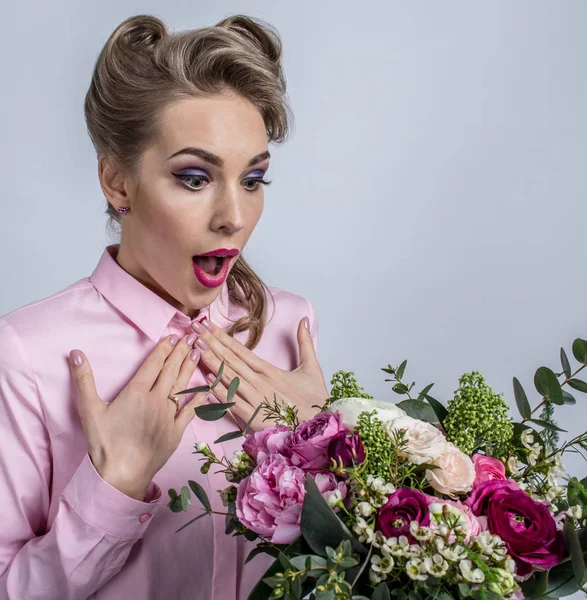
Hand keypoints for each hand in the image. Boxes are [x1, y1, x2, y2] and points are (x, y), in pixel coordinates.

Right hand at [68, 333, 204, 499]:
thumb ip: (83, 380)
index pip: (153, 364)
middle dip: (180, 352)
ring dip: (190, 368)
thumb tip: (76, 353)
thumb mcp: (89, 410)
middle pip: (170, 371)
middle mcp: (156, 400)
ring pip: (182, 387)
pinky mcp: (176, 432)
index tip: (173, 336)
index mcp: (136, 393)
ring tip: (197, 353)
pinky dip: (199, 398)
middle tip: (191, 337)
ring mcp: (168, 416)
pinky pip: (190, 411)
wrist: (121, 476)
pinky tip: (207, 389)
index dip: (163, 348)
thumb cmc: (104, 443)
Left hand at [191, 316, 329, 428]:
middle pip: (230, 361)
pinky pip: (230, 404)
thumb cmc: (315, 402)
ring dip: (210, 362)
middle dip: (211, 343)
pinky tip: (204, 380)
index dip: (223, 338)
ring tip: (195, 347)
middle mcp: (259, 384)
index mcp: (270, 372)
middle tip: (194, 328)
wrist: (319, 430)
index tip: (209, 325)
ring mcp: (254, 401)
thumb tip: (304, 320)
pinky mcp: (252, 419)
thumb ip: (305, 343)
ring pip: (228, 379)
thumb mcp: (313, 368)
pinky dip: (217, 392)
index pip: (241, 351)